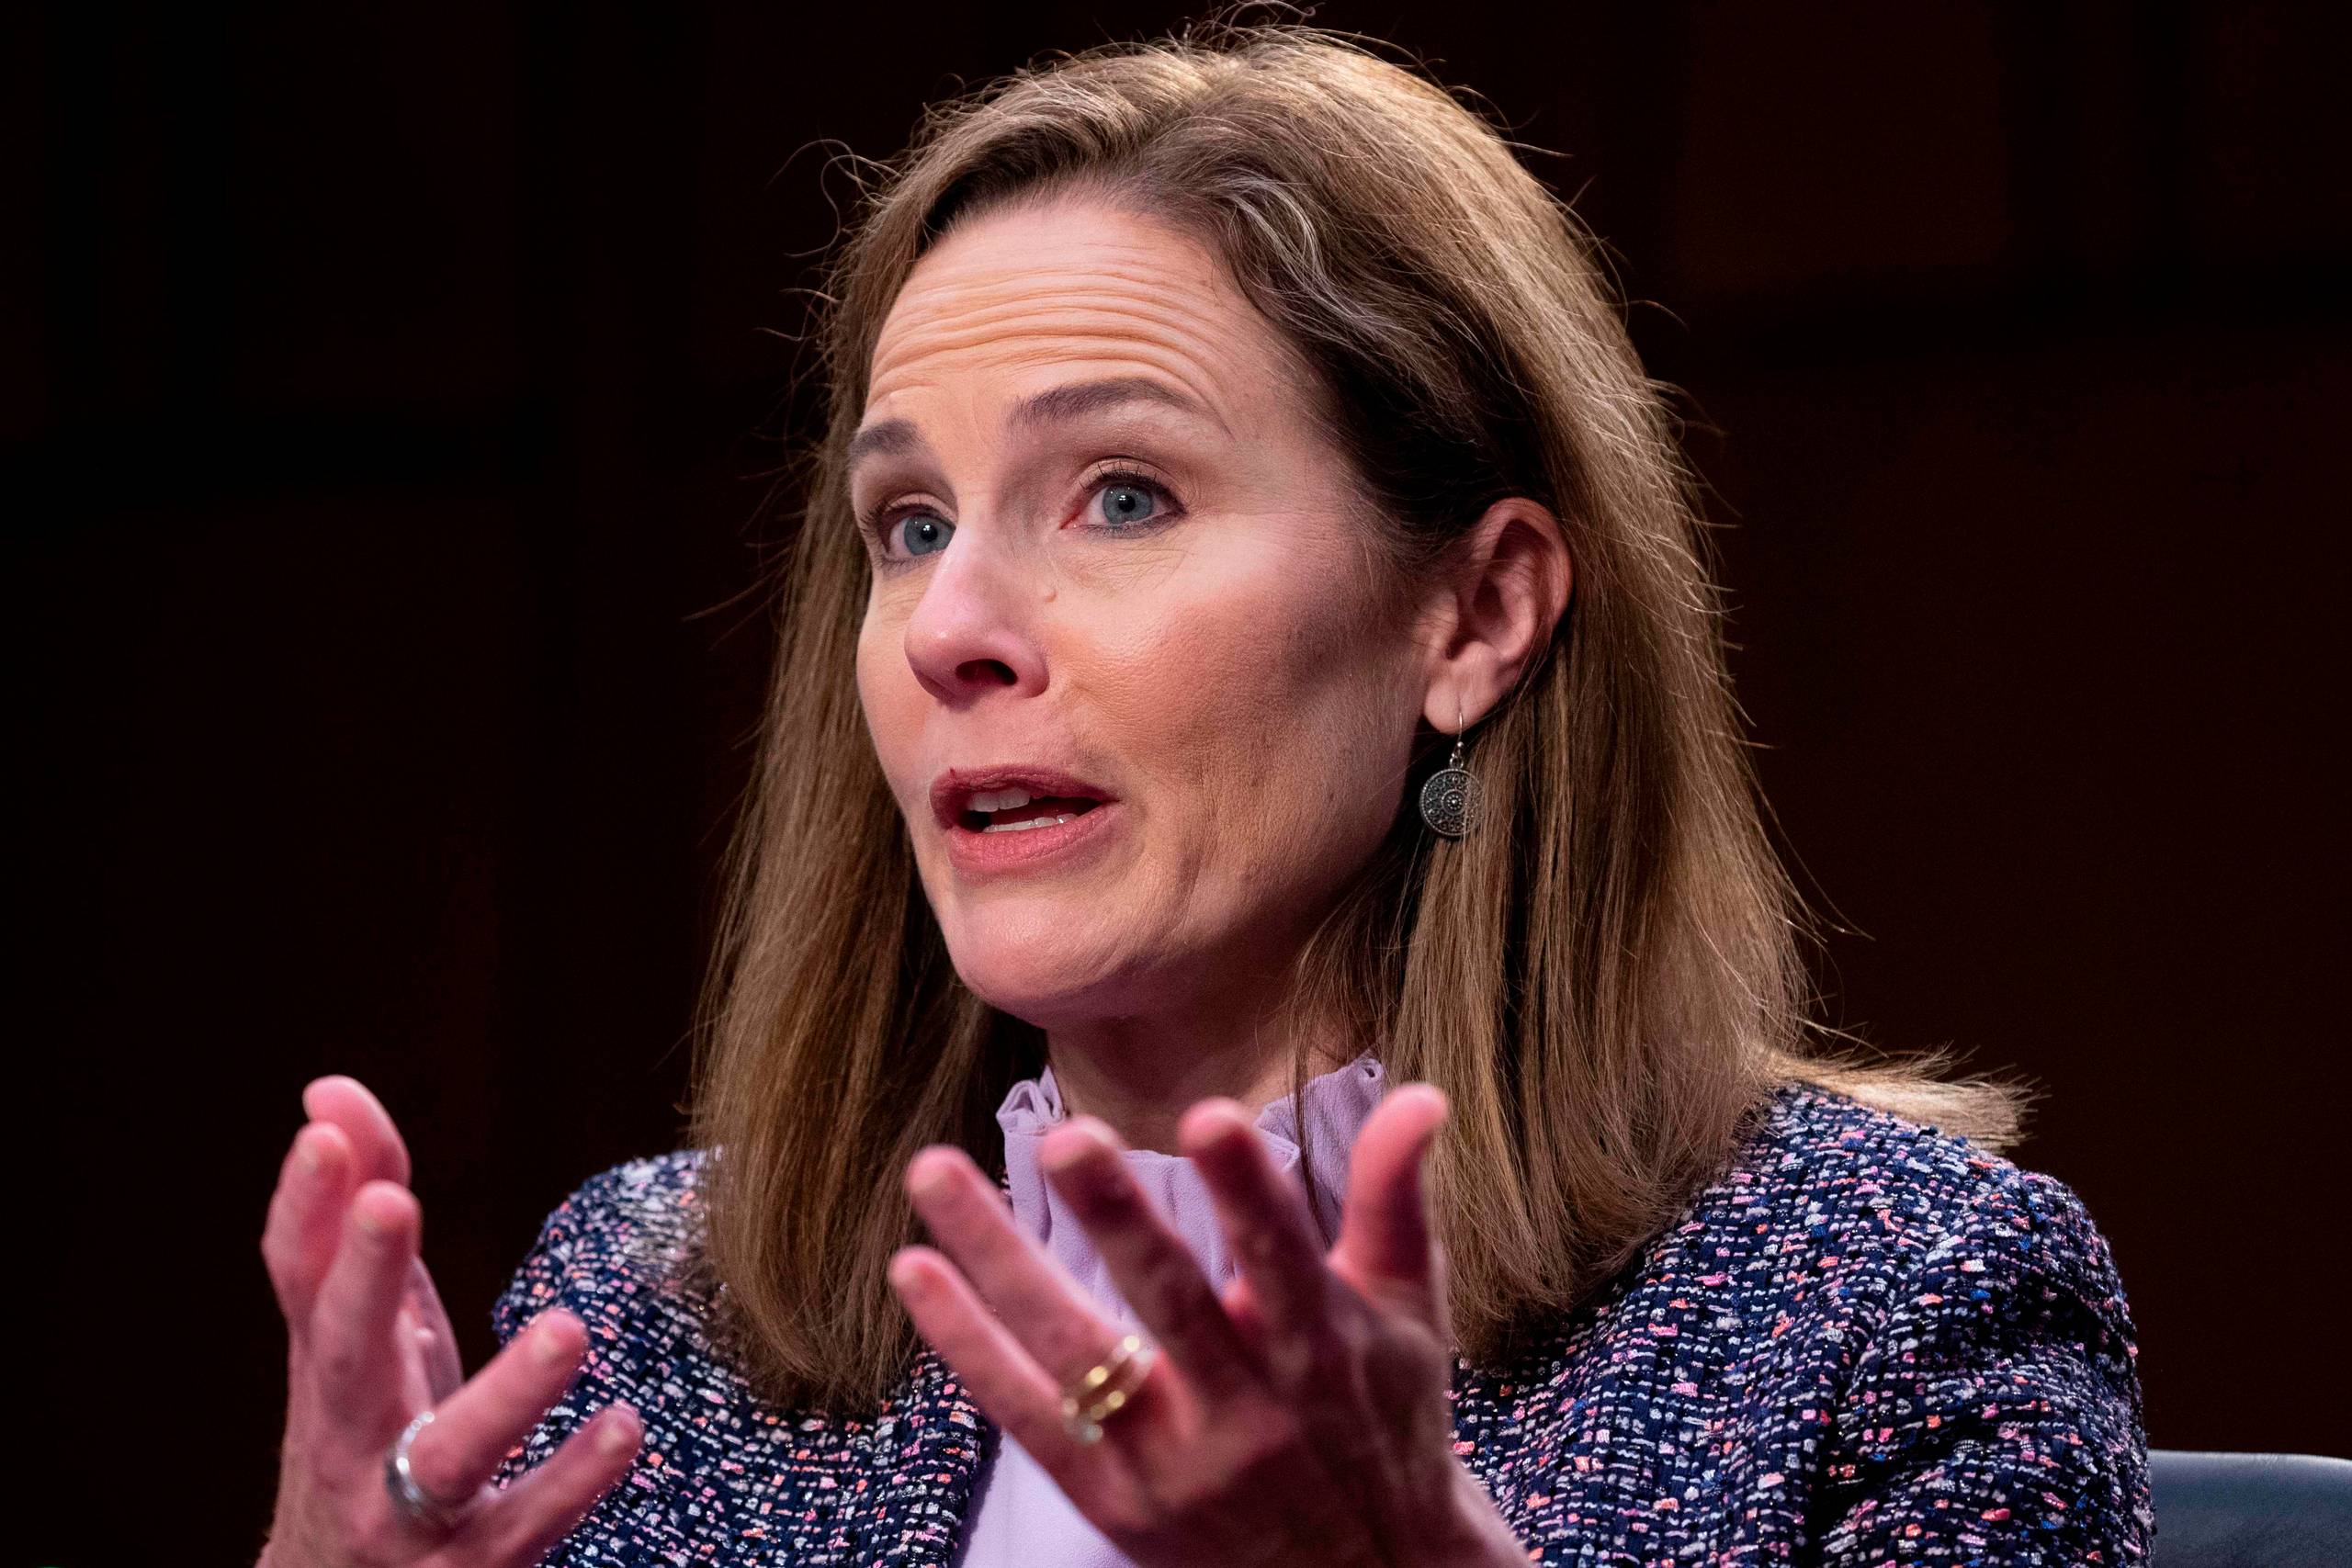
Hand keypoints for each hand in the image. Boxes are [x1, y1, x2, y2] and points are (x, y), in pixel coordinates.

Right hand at [257, 1075, 640, 1566]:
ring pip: (444, 1457)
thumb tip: (331, 1092)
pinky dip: (572, 1482)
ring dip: (503, 1395)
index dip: (304, 1203)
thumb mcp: (363, 1330)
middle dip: (363, 1277)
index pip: (298, 1274)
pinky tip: (624, 1427)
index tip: (324, 1129)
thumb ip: (359, 1213)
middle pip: (345, 1355)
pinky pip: (524, 1528)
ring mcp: (406, 1513)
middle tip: (393, 1201)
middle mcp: (352, 1436)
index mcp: (328, 1364)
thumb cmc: (366, 1435)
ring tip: (568, 1330)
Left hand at [887, 1083, 1527, 1567]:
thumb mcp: (1405, 1313)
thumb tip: (1422, 1093)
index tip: (1209, 1115)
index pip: (1283, 1258)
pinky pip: (1025, 1416)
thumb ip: (1395, 1200)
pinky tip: (915, 1268)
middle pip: (1170, 1303)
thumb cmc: (1384, 1420)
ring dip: (997, 1261)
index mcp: (1320, 1348)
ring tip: (933, 1170)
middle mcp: (1245, 1409)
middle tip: (1064, 1137)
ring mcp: (1171, 1460)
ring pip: (1072, 1352)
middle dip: (1119, 1219)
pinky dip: (966, 1345)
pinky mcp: (1112, 1501)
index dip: (1248, 1192)